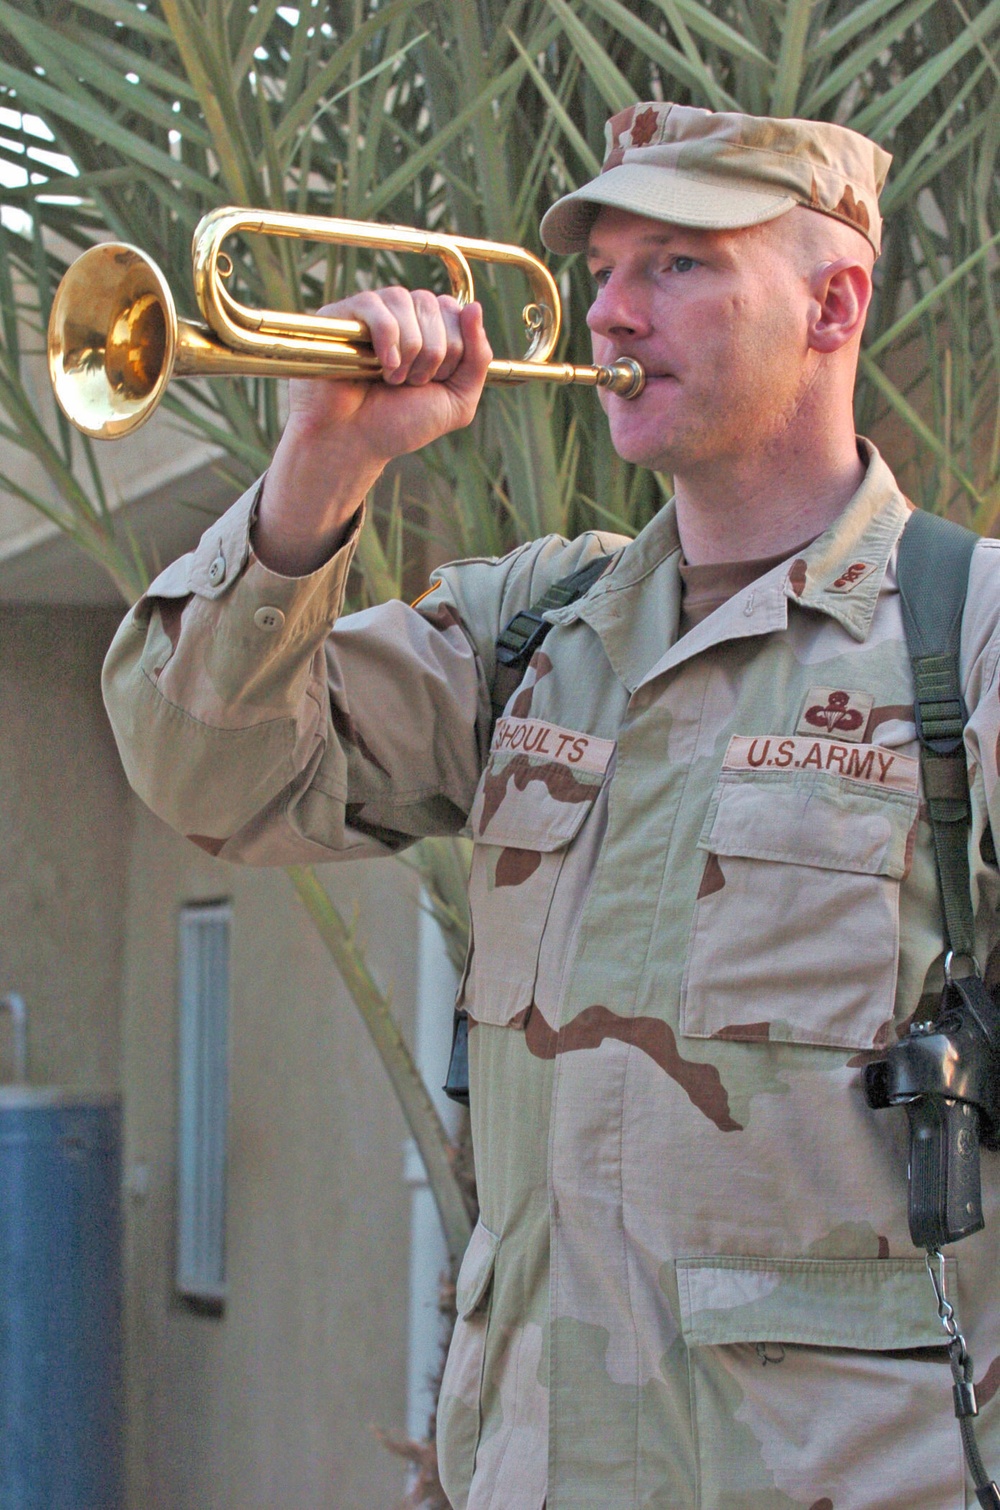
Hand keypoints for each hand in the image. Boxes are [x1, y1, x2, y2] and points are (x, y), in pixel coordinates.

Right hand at [253, 289, 491, 575]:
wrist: (353, 443)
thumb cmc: (399, 424)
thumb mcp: (456, 400)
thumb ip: (479, 358)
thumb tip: (475, 307)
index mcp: (429, 329)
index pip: (456, 310)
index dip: (453, 350)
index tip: (434, 381)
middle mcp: (402, 315)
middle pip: (434, 306)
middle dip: (432, 355)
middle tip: (411, 384)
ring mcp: (371, 313)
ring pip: (406, 302)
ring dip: (409, 350)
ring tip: (393, 380)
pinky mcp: (341, 315)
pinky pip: (375, 306)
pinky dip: (387, 339)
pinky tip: (382, 367)